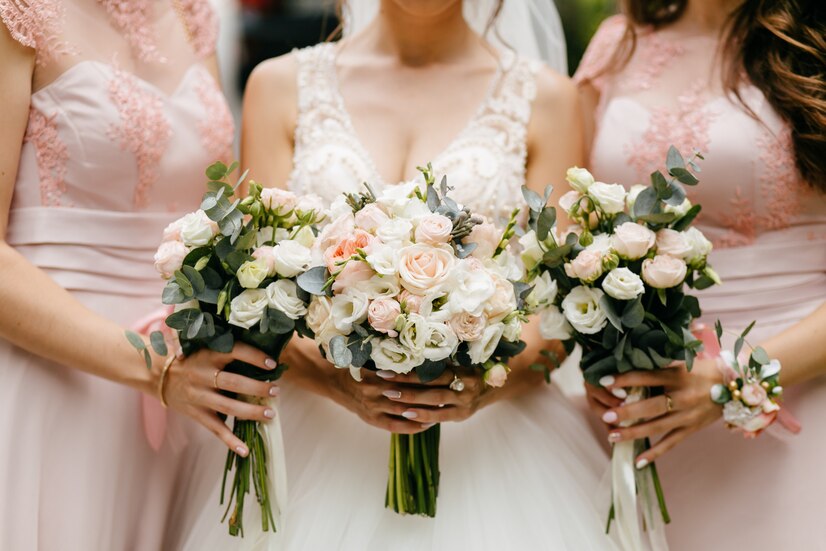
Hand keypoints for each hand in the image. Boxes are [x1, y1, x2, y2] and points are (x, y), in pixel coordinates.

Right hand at [163, 343, 279, 456]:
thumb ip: (229, 353)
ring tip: (271, 414)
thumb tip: (265, 359)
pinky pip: (216, 429)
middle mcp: (203, 376)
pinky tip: (245, 450)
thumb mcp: (207, 350)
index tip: (272, 364)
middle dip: (258, 388)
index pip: (235, 352)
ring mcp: (199, 397)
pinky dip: (231, 441)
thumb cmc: (193, 360)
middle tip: (276, 390)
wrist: (161, 376)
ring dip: (252, 412)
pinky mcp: (197, 414)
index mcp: (209, 355)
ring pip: (229, 407)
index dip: (255, 357)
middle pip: (234, 383)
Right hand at [325, 368, 465, 433]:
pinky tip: (427, 424)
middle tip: (450, 394)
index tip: (444, 377)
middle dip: (429, 395)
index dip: (426, 378)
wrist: (332, 380)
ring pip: (405, 411)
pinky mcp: (372, 420)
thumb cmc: (356, 365)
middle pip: (408, 394)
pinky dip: (413, 427)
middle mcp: (374, 391)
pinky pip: (396, 426)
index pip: (406, 377)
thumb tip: (421, 354)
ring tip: (444, 409)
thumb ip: (392, 359)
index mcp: (376, 373)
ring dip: (425, 411)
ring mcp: (373, 407)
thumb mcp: (372, 357)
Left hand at [374, 367, 490, 425]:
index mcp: (461, 366)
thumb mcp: (460, 361)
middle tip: (384, 383)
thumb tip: (409, 353)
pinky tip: (407, 415)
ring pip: (434, 400)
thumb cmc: (469, 369)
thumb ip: (441, 360)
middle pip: (431, 384)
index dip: (411, 369)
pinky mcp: (462, 415)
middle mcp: (464, 383)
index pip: (432, 368)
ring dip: (411, 400)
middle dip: (406, 384)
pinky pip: (440, 417)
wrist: (493, 387)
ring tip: (391, 397)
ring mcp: (464, 401)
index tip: (389, 367)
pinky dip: (423, 416)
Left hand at [584, 358, 723, 466]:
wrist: (734, 384)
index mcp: (677, 375)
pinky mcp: (691, 429)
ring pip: (657, 427)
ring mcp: (687, 415)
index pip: (646, 377)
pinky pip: (671, 443)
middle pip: (652, 406)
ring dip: (634, 433)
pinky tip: (638, 462)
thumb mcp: (681, 362)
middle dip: (628, 412)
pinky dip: (654, 453)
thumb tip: (626, 364)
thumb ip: (657, 366)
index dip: (625, 379)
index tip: (604, 382)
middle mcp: (682, 396)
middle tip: (607, 416)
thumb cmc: (701, 369)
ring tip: (612, 436)